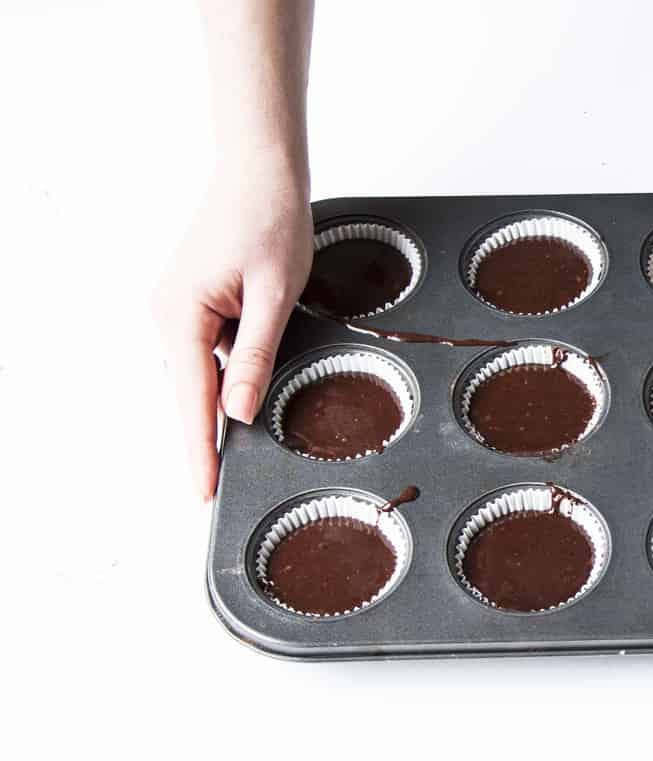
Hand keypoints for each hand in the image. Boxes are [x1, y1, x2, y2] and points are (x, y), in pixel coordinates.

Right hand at [152, 155, 311, 498]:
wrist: (261, 170)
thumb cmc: (270, 219)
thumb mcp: (276, 293)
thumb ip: (257, 354)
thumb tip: (239, 410)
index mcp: (183, 315)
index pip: (193, 401)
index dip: (200, 450)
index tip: (203, 492)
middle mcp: (169, 315)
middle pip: (191, 393)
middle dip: (206, 439)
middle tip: (219, 488)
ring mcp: (179, 309)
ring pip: (201, 375)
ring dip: (219, 407)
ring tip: (234, 451)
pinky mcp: (196, 303)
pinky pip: (209, 353)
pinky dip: (228, 375)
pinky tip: (249, 391)